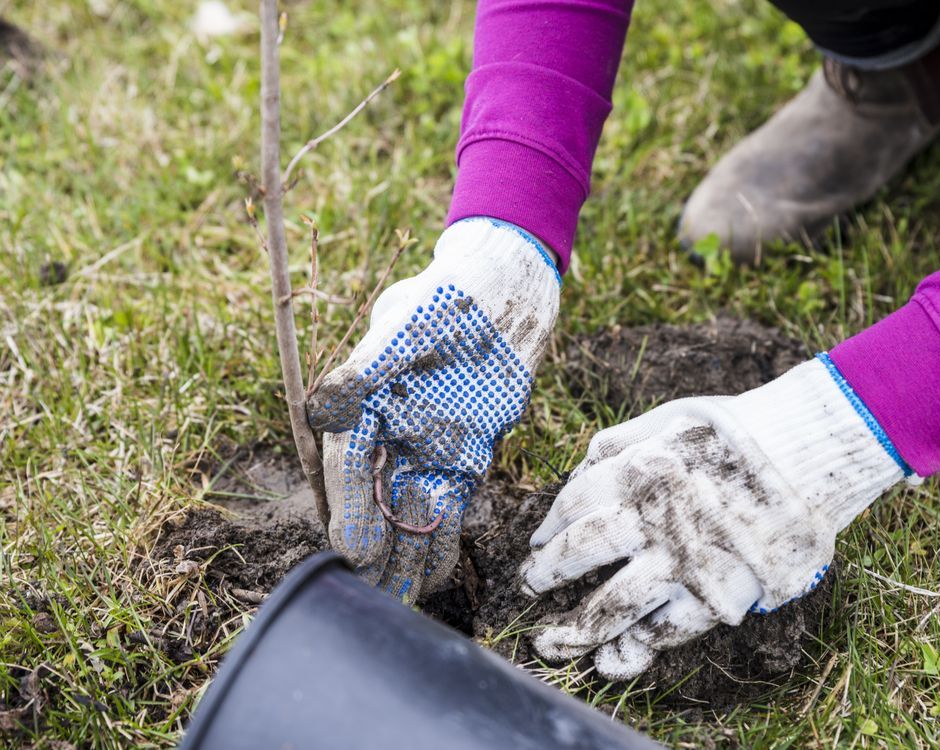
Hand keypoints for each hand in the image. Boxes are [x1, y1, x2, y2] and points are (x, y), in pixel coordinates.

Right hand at [307, 218, 559, 600]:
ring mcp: (427, 448)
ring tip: (402, 599)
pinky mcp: (465, 456)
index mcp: (363, 406)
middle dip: (374, 550)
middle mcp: (390, 435)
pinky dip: (441, 540)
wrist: (501, 293)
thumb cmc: (446, 300)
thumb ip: (366, 370)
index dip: (348, 514)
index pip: (347, 471)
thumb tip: (324, 409)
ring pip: (410, 514)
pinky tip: (436, 574)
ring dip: (405, 556)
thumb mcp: (404, 328)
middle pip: (374, 503)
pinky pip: (448, 508)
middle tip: (375, 595)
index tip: (351, 553)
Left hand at [520, 356, 915, 679]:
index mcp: (636, 471)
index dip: (550, 527)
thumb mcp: (669, 418)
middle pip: (582, 553)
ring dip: (576, 629)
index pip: (574, 504)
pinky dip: (633, 652)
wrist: (811, 452)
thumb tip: (581, 470)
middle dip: (548, 573)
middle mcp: (652, 517)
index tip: (538, 543)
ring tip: (549, 642)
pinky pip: (665, 632)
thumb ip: (620, 443)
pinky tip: (609, 662)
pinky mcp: (717, 595)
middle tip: (530, 585)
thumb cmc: (737, 430)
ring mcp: (684, 560)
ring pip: (614, 604)